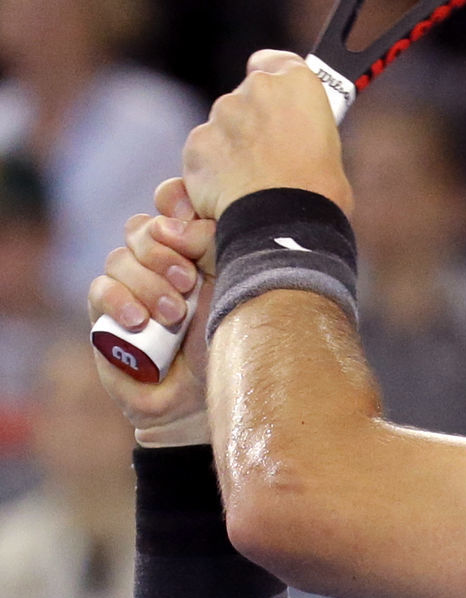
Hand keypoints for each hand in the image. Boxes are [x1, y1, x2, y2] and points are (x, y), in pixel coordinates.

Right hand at [89, 178, 213, 443]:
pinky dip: (119, 300)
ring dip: (148, 283)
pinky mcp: (105, 312)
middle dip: (165, 253)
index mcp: (194, 245)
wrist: (206, 396)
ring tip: (173, 314)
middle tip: (189, 282)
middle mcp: (159, 260)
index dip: (175, 203)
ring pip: (121, 257)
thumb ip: (211, 242)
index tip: (190, 228)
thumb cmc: (229, 339)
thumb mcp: (233, 284)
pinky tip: (138, 321)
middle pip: (144, 228)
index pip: (171, 201)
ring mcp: (130, 284)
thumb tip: (177, 221)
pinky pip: (100, 288)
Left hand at [182, 51, 351, 222]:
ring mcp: (222, 115)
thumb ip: (303, 130)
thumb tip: (295, 142)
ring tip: (251, 183)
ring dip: (231, 147)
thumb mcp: (329, 149)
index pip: (273, 61)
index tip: (273, 97)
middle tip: (269, 156)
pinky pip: (203, 153)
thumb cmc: (319, 193)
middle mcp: (256, 89)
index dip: (271, 77)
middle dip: (251, 122)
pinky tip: (231, 193)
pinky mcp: (197, 144)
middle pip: (245, 98)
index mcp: (297, 83)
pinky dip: (212, 170)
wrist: (283, 224)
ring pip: (222, 126)